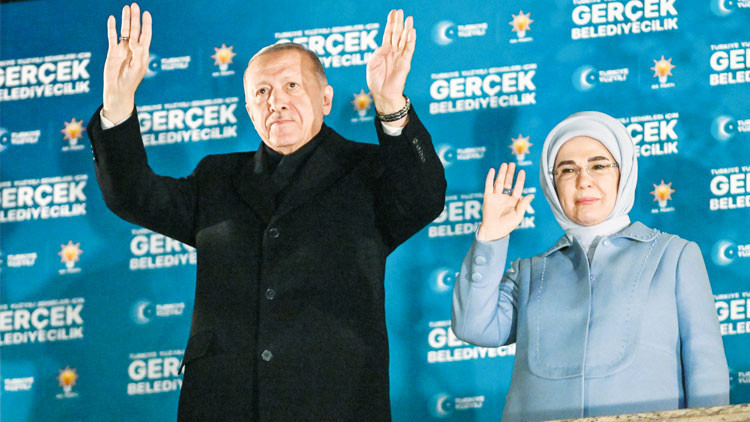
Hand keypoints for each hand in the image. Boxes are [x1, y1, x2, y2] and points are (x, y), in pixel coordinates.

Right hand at [102, 3, 151, 123]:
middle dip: (135, 18)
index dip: (146, 24)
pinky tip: (112, 19)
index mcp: (142, 53)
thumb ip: (139, 53)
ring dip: (125, 20)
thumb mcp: (138, 67)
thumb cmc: (131, 81)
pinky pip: (112, 37)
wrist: (118, 89)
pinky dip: (112, 28)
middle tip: (134, 5)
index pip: (146, 35)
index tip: (146, 14)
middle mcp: (133, 49)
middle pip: (135, 30)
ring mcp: (122, 49)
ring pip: (124, 31)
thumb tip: (135, 41)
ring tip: (126, 8)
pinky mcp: (112, 52)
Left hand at [366, 9, 415, 125]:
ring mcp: (400, 57)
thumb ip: (378, 52)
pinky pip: (409, 50)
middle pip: (397, 34)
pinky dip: (411, 40)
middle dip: (398, 22)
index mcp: (384, 51)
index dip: (390, 23)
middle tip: (400, 11)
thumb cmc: (376, 80)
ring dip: (406, 29)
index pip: (388, 34)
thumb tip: (387, 44)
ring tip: (409, 18)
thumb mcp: (372, 63)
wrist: (382, 94)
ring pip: (404, 40)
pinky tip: (411, 32)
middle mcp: (393, 52)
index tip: (393, 13)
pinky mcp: (405, 63)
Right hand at [476, 163, 534, 241]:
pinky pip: (489, 186)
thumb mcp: (518, 215)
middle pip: (508, 182)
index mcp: (513, 201)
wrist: (494, 230)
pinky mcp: (488, 198)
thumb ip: (524, 204)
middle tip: (512, 164)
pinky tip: (492, 171)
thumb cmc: (507, 225)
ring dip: (501, 173)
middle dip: (510, 173)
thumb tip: (532, 195)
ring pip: (499, 182)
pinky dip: (490, 178)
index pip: (517, 188)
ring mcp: (496, 197)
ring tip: (504, 164)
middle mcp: (505, 197)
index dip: (520, 180)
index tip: (522, 171)